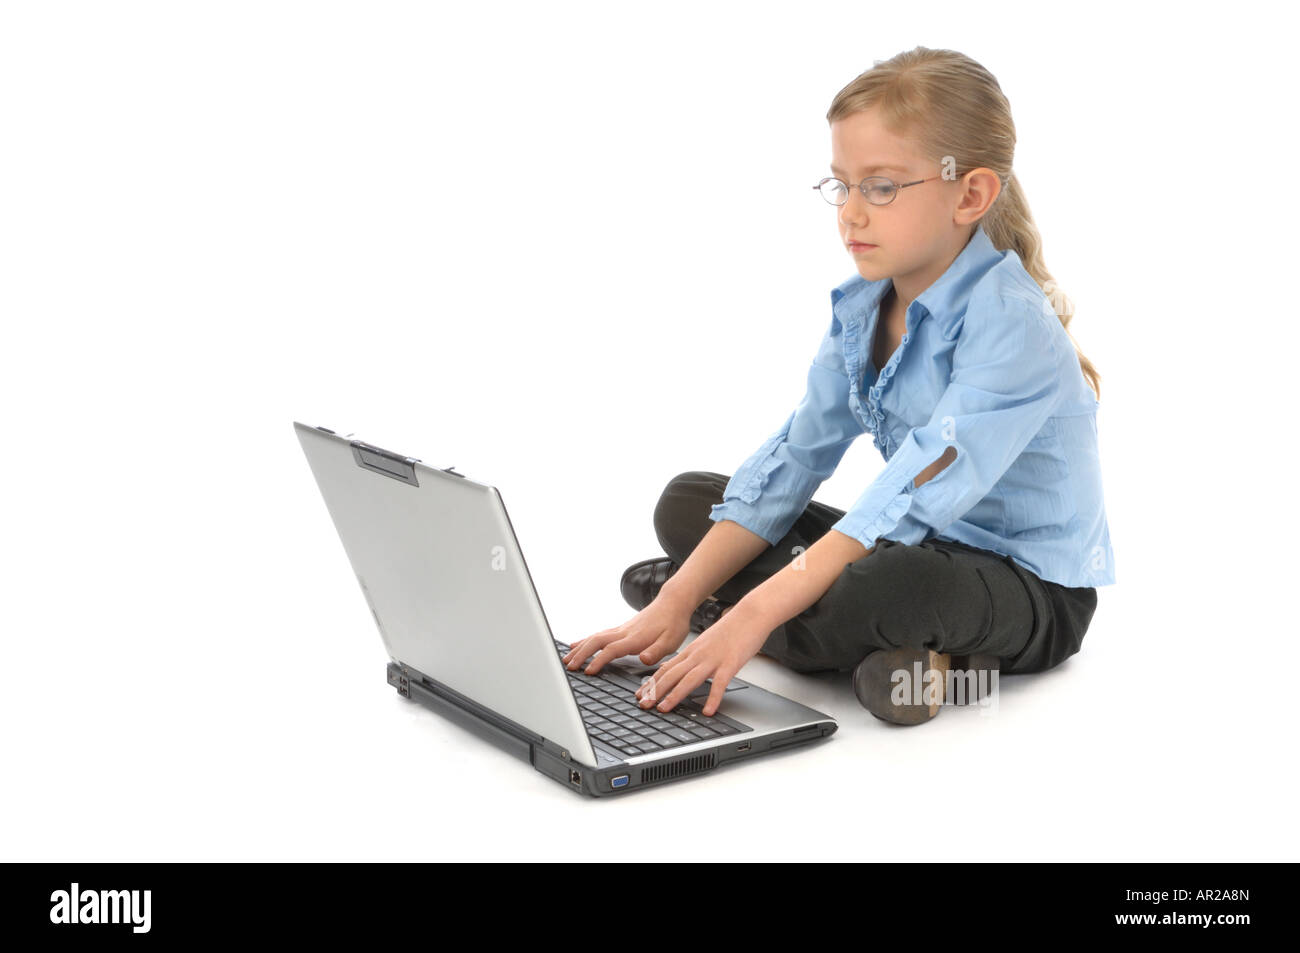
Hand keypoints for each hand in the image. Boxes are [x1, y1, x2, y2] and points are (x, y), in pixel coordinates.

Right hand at [561, 587, 695, 675]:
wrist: (673, 602)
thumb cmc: (673, 623)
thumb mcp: (671, 641)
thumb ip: (656, 652)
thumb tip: (643, 659)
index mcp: (635, 638)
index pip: (612, 649)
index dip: (599, 660)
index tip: (588, 671)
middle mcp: (624, 632)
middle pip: (596, 641)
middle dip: (580, 654)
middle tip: (568, 666)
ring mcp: (621, 629)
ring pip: (594, 637)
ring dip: (579, 648)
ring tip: (566, 659)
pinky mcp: (621, 629)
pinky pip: (598, 635)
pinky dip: (585, 641)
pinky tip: (577, 645)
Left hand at [633, 599, 770, 716]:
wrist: (750, 614)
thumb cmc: (731, 629)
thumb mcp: (706, 642)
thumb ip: (694, 656)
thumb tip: (684, 668)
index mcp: (692, 651)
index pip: (666, 668)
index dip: (652, 682)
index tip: (640, 694)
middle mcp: (698, 655)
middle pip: (672, 674)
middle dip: (655, 691)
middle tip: (644, 705)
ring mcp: (713, 659)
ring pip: (689, 679)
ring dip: (675, 695)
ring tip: (664, 708)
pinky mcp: (730, 663)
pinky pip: (719, 683)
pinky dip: (713, 698)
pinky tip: (708, 711)